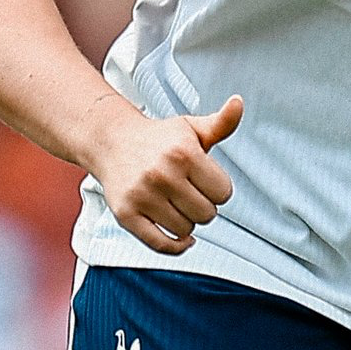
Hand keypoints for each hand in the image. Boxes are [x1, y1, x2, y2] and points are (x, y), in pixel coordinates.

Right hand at [85, 93, 242, 254]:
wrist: (112, 142)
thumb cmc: (159, 138)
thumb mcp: (191, 128)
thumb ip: (221, 123)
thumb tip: (239, 103)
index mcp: (183, 153)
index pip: (224, 193)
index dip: (218, 189)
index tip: (205, 181)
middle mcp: (162, 174)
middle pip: (207, 214)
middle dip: (203, 206)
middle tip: (190, 193)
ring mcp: (142, 196)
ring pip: (186, 230)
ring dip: (186, 222)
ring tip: (176, 204)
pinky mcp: (126, 215)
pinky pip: (160, 244)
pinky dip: (175, 246)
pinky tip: (181, 238)